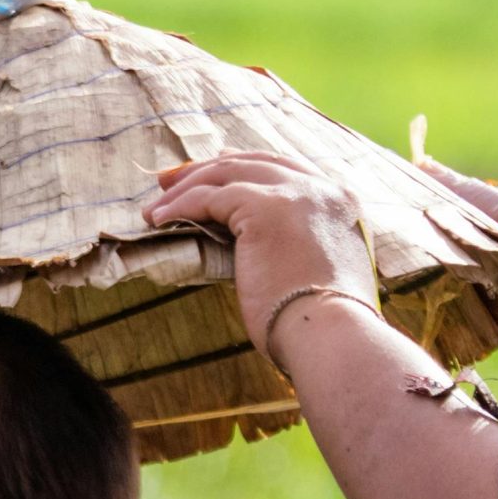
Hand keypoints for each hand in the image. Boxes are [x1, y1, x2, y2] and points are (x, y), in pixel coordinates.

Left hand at [143, 154, 379, 361]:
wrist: (332, 336)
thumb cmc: (325, 326)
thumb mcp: (320, 272)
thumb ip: (299, 248)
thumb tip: (259, 252)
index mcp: (341, 202)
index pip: (286, 169)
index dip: (245, 167)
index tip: (216, 171)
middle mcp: (321, 189)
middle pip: (254, 162)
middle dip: (209, 168)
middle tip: (173, 180)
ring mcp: (295, 194)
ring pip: (228, 173)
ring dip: (186, 187)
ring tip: (156, 206)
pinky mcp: (264, 208)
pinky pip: (210, 197)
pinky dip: (180, 205)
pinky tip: (159, 220)